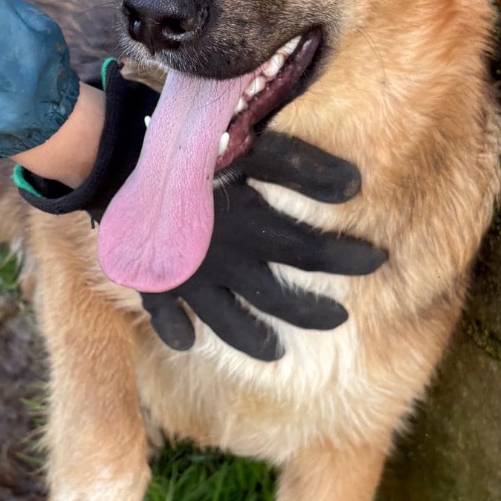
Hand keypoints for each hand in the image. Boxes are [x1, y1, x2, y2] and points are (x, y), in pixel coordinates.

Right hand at [16, 61, 385, 360]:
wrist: (121, 159)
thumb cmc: (193, 146)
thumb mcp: (256, 147)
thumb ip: (305, 168)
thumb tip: (356, 187)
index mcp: (255, 230)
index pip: (315, 254)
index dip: (351, 259)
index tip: (379, 262)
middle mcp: (229, 265)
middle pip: (279, 300)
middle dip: (313, 314)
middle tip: (339, 321)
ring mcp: (190, 279)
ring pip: (228, 323)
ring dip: (253, 340)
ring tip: (274, 354)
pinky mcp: (153, 280)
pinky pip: (164, 317)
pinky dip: (176, 332)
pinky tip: (186, 343)